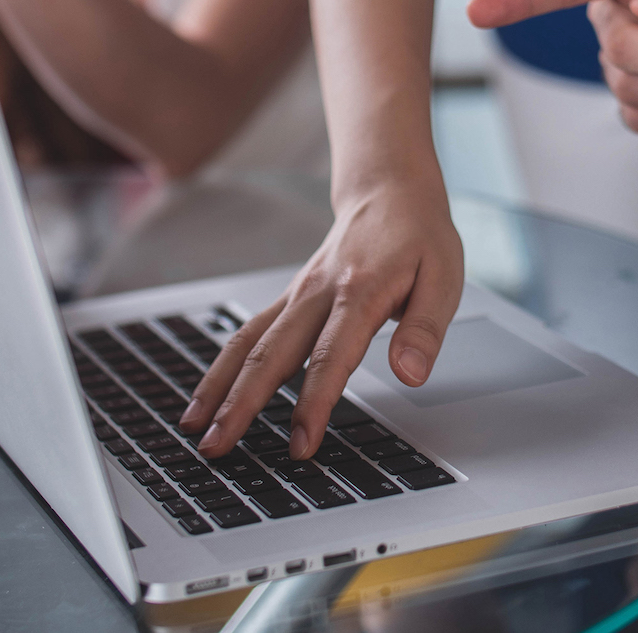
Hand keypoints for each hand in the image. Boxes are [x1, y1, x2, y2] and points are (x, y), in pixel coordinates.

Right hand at [180, 178, 463, 459]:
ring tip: (193, 428)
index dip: (314, 403)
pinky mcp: (289, 299)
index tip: (301, 444)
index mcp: (360, 291)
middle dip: (241, 405)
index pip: (330, 357)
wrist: (389, 190)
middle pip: (271, 354)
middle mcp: (318, 293)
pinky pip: (248, 333)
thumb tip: (410, 374)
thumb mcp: (444, 278)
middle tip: (217, 447)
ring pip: (247, 342)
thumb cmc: (419, 237)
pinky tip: (207, 396)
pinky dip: (223, 367)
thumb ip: (425, 329)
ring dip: (218, 387)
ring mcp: (297, 295)